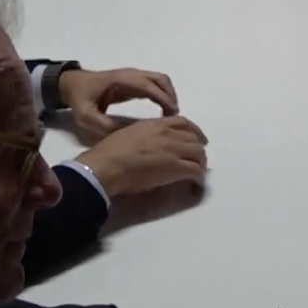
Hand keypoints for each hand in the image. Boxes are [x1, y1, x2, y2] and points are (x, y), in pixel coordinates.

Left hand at [57, 67, 178, 135]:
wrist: (73, 85)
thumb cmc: (80, 99)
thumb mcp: (85, 116)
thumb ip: (103, 124)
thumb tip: (126, 132)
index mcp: (120, 80)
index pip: (148, 86)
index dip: (163, 98)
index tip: (172, 114)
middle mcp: (131, 74)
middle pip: (160, 79)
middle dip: (170, 96)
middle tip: (173, 118)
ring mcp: (133, 76)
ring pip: (160, 80)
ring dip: (169, 95)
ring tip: (170, 116)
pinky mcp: (134, 81)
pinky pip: (155, 84)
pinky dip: (164, 94)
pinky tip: (163, 111)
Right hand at [74, 115, 207, 197]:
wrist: (106, 166)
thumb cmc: (110, 152)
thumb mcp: (129, 132)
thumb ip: (145, 134)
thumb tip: (152, 142)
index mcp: (155, 124)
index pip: (184, 122)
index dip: (195, 131)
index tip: (198, 139)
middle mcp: (168, 134)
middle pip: (195, 139)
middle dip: (199, 150)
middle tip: (197, 161)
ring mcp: (173, 150)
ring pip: (199, 154)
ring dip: (200, 164)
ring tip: (197, 175)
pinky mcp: (175, 168)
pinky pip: (196, 171)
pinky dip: (199, 178)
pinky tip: (195, 185)